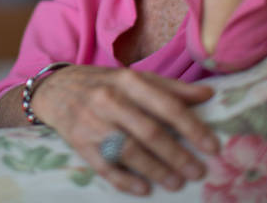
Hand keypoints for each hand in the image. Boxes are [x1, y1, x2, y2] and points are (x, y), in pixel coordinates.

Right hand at [30, 65, 218, 195]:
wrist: (54, 89)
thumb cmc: (102, 84)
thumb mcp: (133, 77)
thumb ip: (170, 87)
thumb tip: (208, 94)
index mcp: (127, 80)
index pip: (166, 105)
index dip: (192, 126)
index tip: (212, 146)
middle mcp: (109, 100)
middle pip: (149, 131)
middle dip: (177, 155)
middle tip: (198, 171)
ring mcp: (93, 123)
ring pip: (129, 151)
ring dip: (156, 170)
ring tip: (177, 183)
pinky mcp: (80, 144)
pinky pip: (105, 167)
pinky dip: (125, 180)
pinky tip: (144, 189)